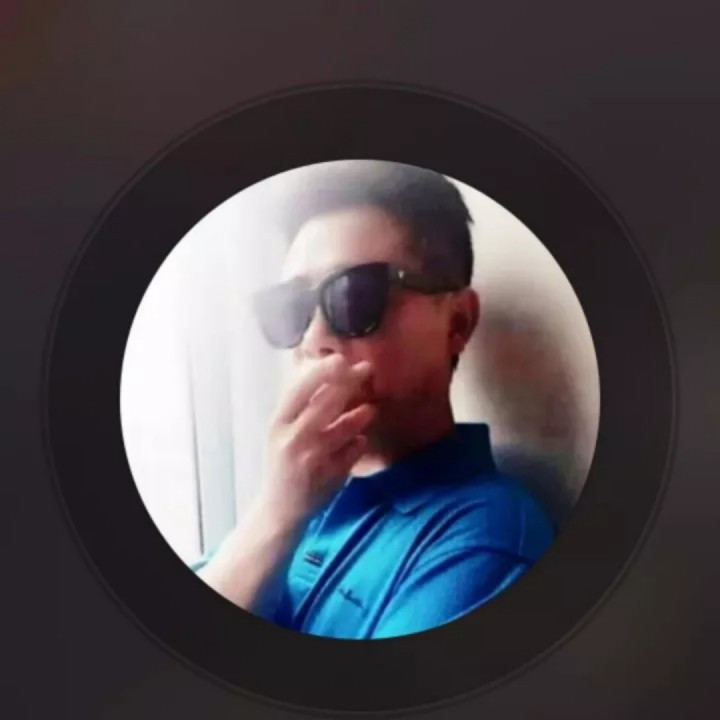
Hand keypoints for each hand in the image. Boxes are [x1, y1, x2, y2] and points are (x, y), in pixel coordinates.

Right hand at [255, 354, 376, 527]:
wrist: (281, 508)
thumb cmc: (284, 460)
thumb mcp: (282, 430)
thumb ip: (300, 404)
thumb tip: (322, 368)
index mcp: (278, 423)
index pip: (300, 390)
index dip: (322, 372)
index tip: (341, 358)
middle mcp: (293, 439)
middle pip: (326, 403)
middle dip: (350, 382)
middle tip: (367, 369)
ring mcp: (313, 459)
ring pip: (344, 427)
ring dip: (360, 414)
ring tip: (370, 409)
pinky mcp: (330, 477)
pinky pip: (354, 451)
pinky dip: (359, 442)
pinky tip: (358, 440)